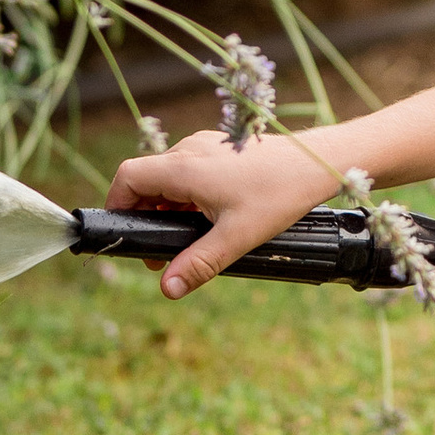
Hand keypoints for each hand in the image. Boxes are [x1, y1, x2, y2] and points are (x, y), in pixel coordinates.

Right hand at [102, 126, 340, 297]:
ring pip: (168, 174)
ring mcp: (206, 145)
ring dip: (166, 206)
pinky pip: (189, 169)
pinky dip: (185, 194)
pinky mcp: (222, 148)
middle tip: (159, 252)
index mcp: (184, 166)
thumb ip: (198, 263)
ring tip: (184, 240)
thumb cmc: (279, 194)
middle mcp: (190, 149)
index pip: (128, 176)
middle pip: (146, 178)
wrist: (317, 162)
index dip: (117, 205)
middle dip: (144, 214)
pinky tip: (207, 219)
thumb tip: (167, 290)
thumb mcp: (236, 237)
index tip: (127, 234)